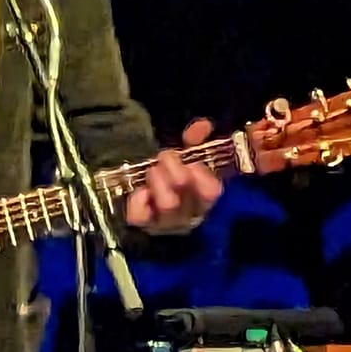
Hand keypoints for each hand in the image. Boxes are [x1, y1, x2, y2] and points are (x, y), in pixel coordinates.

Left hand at [123, 117, 221, 234]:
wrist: (150, 207)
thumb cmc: (174, 180)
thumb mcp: (187, 158)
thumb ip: (195, 141)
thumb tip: (202, 126)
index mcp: (204, 198)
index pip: (212, 191)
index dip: (202, 174)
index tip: (192, 163)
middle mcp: (189, 214)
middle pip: (187, 191)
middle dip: (173, 166)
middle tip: (164, 157)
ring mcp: (166, 222)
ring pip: (168, 204)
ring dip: (158, 180)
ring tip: (152, 170)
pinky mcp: (144, 225)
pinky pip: (140, 215)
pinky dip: (138, 199)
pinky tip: (140, 191)